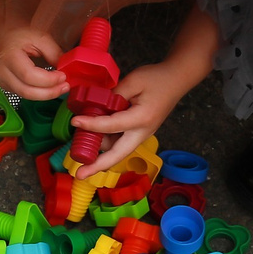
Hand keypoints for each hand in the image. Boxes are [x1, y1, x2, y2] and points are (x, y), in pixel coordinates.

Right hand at [0, 26, 66, 99]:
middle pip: (27, 91)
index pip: (29, 75)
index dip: (48, 80)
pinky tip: (47, 87)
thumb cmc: (20, 35)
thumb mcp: (40, 38)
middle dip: (49, 92)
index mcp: (9, 56)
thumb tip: (65, 69)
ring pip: (25, 95)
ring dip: (45, 94)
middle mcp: (0, 71)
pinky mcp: (4, 85)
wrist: (3, 36)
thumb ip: (54, 53)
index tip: (63, 76)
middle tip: (65, 87)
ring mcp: (0, 80)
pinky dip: (37, 93)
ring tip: (59, 88)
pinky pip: (23, 94)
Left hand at [69, 58, 193, 177]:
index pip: (112, 125)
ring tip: (79, 150)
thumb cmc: (157, 79)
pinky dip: (105, 144)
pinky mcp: (138, 133)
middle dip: (98, 165)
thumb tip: (96, 106)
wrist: (177, 81)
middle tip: (80, 174)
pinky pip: (120, 143)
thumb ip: (115, 94)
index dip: (91, 124)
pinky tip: (92, 139)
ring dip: (99, 153)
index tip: (75, 121)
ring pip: (117, 150)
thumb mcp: (134, 80)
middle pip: (118, 154)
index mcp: (142, 118)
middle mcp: (142, 132)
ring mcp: (141, 135)